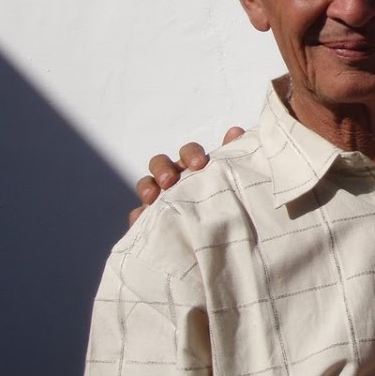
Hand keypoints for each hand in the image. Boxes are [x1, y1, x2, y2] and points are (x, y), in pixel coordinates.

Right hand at [127, 126, 245, 225]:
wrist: (227, 244)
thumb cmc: (229, 203)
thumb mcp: (234, 180)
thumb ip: (235, 155)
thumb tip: (235, 131)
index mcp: (196, 169)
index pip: (189, 152)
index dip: (191, 154)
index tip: (199, 164)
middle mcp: (176, 180)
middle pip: (160, 164)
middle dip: (163, 169)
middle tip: (170, 181)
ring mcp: (161, 200)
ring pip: (146, 186)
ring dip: (147, 187)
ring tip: (152, 197)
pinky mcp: (152, 223)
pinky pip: (139, 218)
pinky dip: (138, 216)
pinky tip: (142, 219)